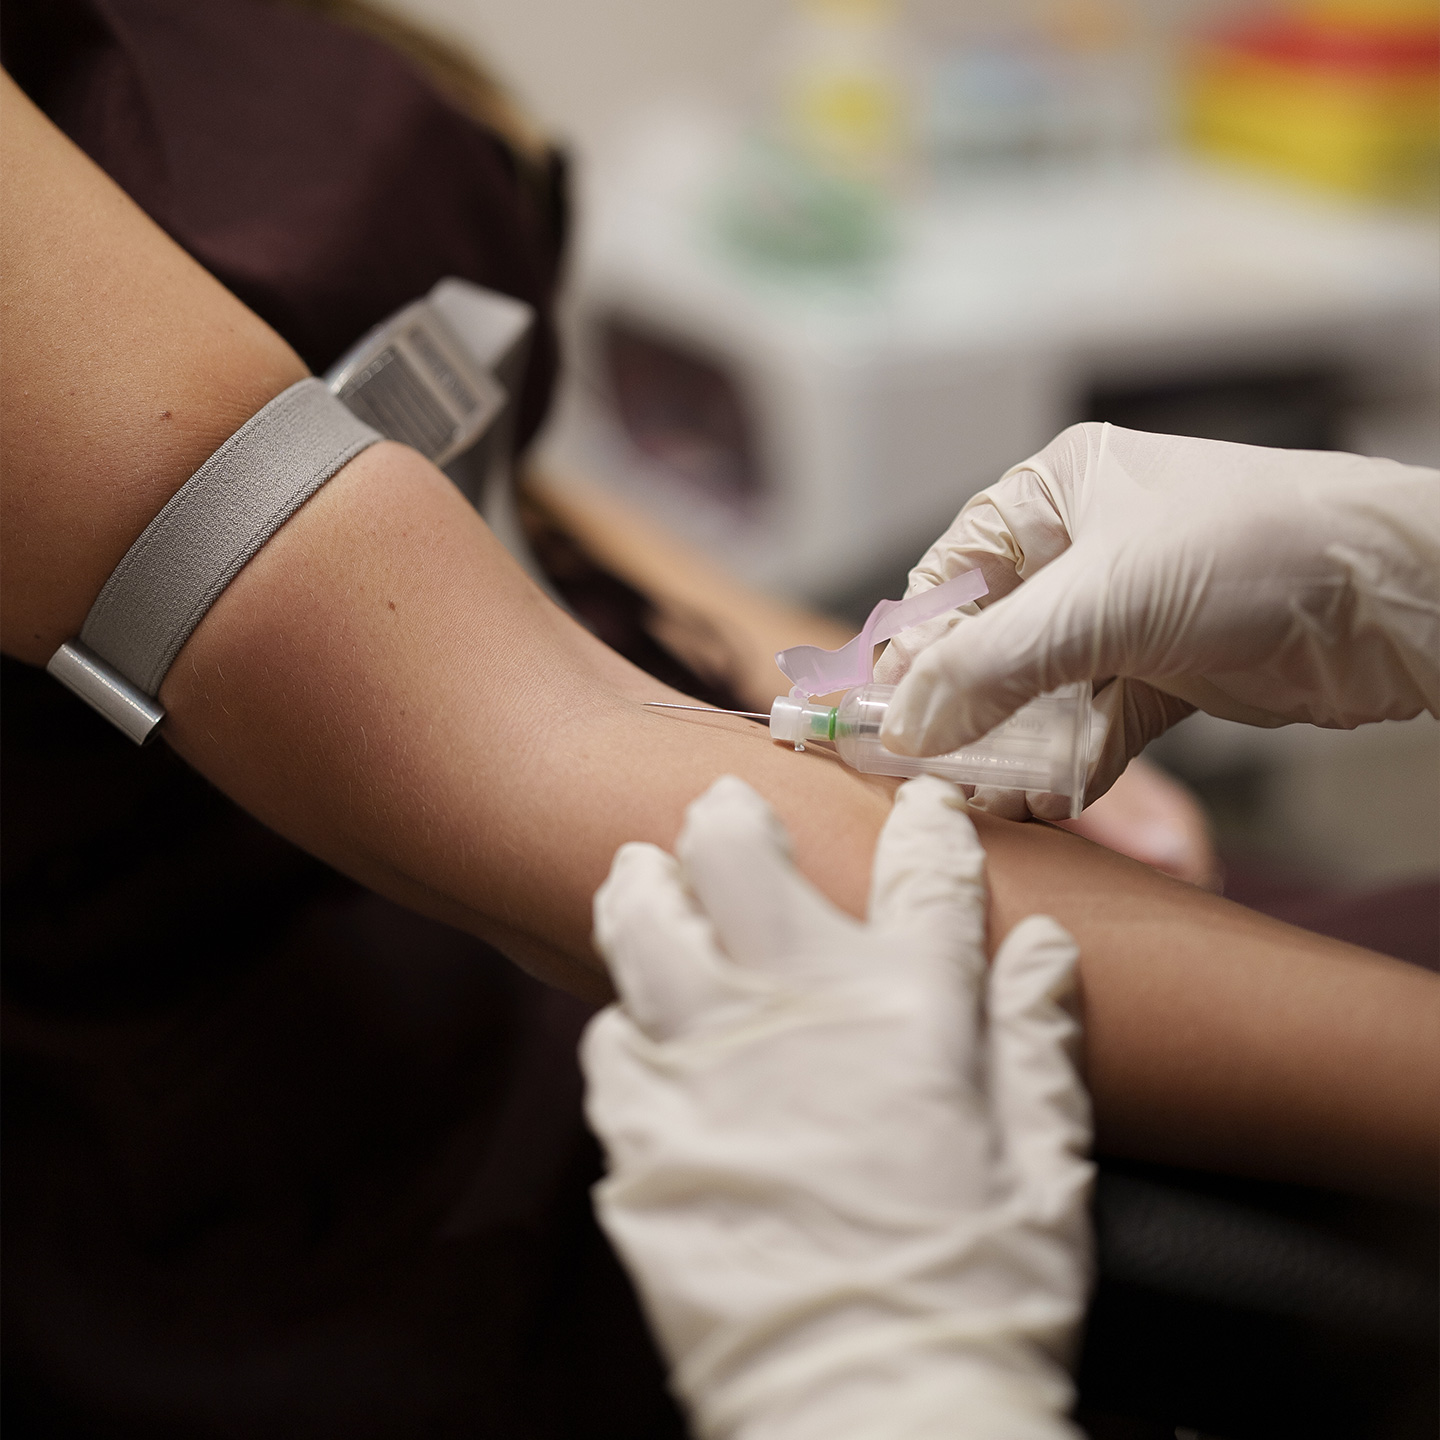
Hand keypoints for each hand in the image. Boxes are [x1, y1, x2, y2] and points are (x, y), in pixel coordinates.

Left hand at [582, 775, 1091, 1439]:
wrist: (869, 1412)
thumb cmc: (976, 1298)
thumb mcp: (1045, 1172)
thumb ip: (1036, 1043)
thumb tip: (1047, 949)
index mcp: (910, 1011)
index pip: (922, 879)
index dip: (923, 827)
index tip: (916, 802)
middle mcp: (798, 1011)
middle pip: (744, 861)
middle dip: (734, 816)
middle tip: (726, 806)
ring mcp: (706, 1065)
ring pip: (646, 926)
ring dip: (644, 885)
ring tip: (640, 870)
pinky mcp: (642, 1135)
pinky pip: (610, 1044)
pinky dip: (622, 1021)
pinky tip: (634, 1021)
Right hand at [875, 422, 1439, 816]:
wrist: (1398, 601)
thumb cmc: (1256, 553)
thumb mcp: (1101, 602)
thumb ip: (990, 666)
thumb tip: (903, 725)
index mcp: (1054, 495)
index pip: (951, 578)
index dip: (914, 651)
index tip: (887, 721)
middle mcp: (1084, 549)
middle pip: (989, 641)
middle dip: (963, 712)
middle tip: (935, 775)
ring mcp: (1126, 614)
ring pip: (1039, 691)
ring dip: (1016, 749)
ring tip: (995, 800)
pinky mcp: (1165, 671)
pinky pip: (1094, 723)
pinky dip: (1071, 762)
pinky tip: (1053, 799)